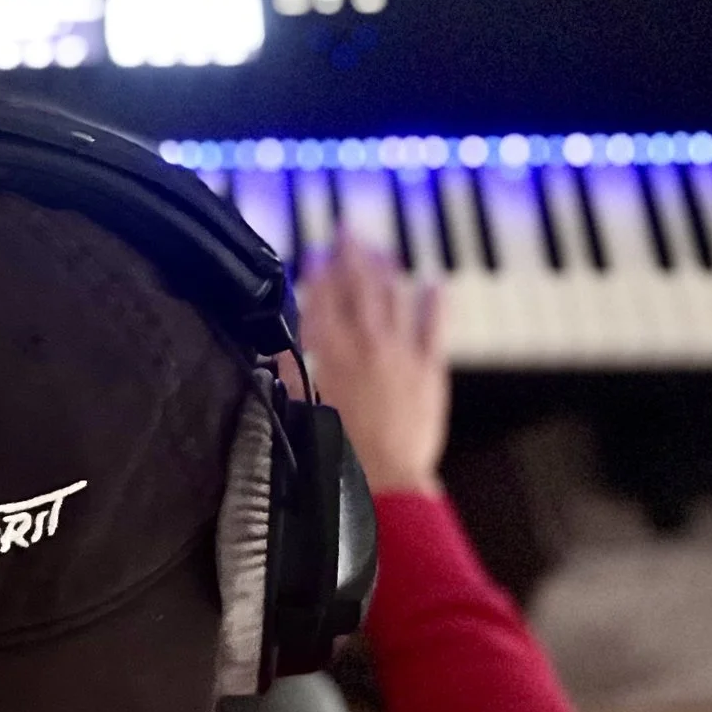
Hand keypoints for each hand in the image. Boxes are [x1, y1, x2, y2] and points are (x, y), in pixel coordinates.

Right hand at [284, 236, 448, 494]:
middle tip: (348, 230)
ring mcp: (402, 353)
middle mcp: (368, 344)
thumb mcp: (302, 409)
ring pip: (394, 298)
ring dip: (387, 269)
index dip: (319, 274)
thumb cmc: (341, 453)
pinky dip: (434, 303)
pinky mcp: (429, 369)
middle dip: (352, 255)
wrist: (389, 480)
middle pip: (359, 288)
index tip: (316, 254)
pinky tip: (433, 283)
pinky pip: (433, 327)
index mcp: (333, 353)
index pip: (323, 302)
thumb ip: (292, 373)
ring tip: (380, 248)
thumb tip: (277, 348)